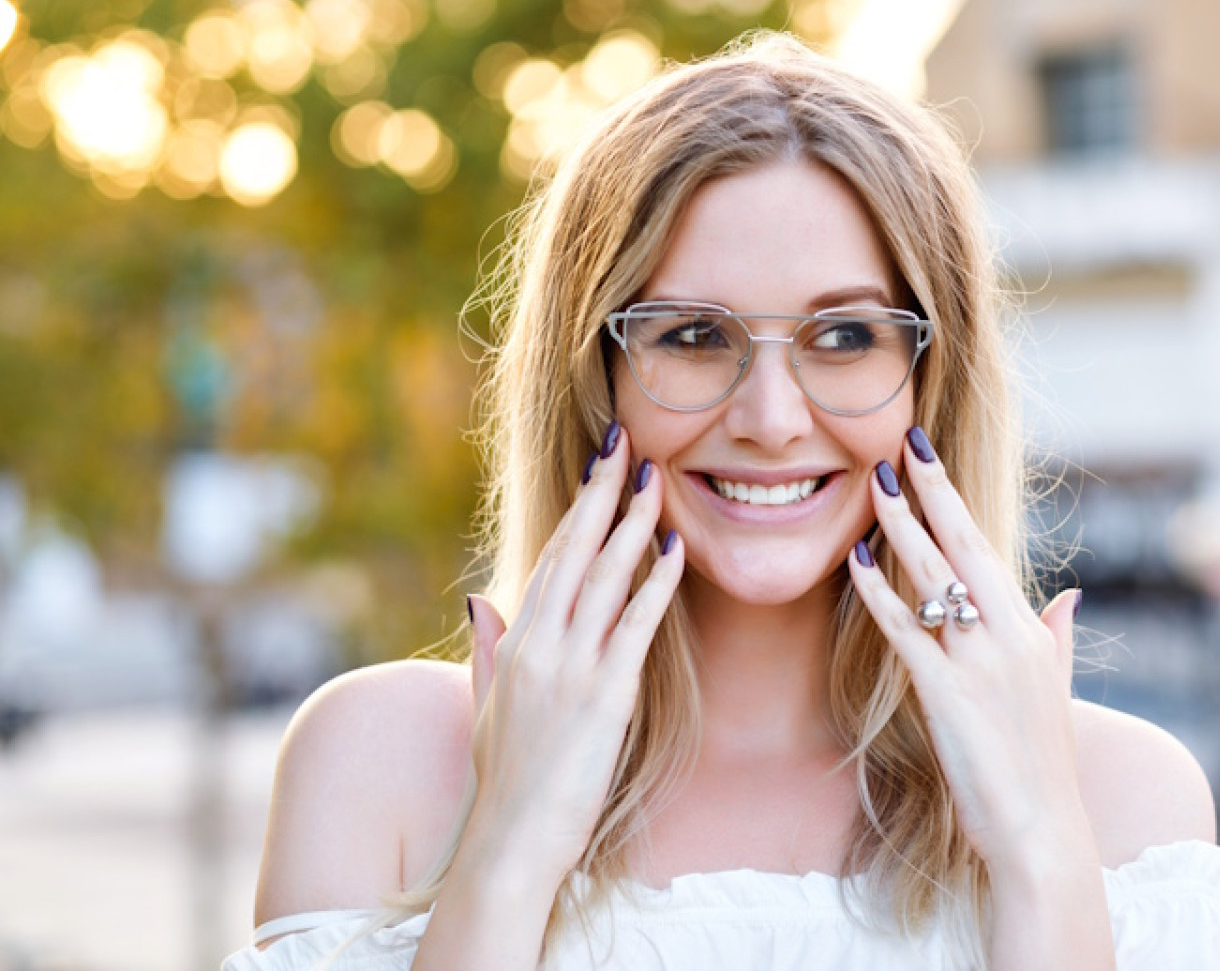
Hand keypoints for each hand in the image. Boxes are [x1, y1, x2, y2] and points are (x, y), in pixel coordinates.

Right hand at [463, 425, 683, 886]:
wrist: (509, 842)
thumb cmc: (503, 782)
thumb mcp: (486, 707)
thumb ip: (487, 649)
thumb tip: (478, 601)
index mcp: (516, 644)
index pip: (551, 559)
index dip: (578, 511)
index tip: (598, 470)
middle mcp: (539, 645)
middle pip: (575, 551)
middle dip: (603, 493)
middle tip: (627, 443)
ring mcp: (570, 669)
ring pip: (605, 578)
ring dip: (634, 524)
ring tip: (656, 479)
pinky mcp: (604, 698)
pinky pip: (634, 627)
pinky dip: (656, 584)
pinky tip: (676, 551)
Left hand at [846, 427, 1087, 872]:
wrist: (1042, 832)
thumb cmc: (1041, 767)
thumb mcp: (1056, 692)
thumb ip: (1057, 639)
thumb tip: (1068, 597)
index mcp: (1030, 631)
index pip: (986, 548)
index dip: (955, 501)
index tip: (929, 459)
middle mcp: (1009, 635)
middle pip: (965, 546)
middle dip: (932, 492)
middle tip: (902, 444)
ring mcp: (980, 663)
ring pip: (935, 578)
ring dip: (901, 527)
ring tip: (873, 483)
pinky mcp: (948, 694)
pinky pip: (908, 632)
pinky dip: (881, 594)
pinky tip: (857, 563)